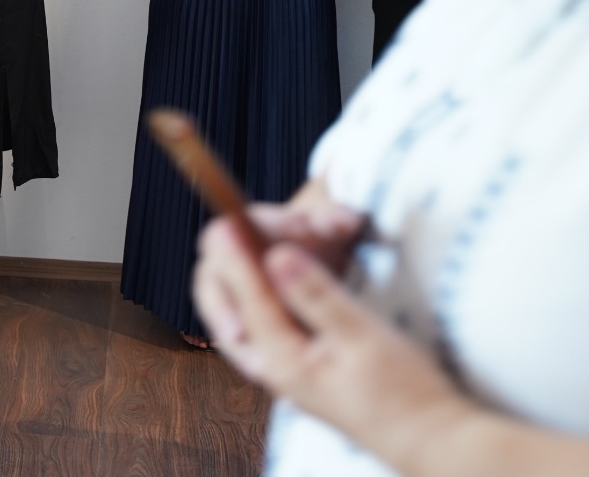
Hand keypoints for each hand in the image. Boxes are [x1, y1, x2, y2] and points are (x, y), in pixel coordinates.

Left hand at [193, 221, 466, 460]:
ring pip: (253, 296)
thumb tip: (274, 255)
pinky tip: (302, 259)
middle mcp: (269, 360)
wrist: (431, 439)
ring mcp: (282, 358)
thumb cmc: (404, 394)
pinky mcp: (300, 352)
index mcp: (277, 359)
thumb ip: (314, 294)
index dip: (235, 254)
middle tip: (286, 228)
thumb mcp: (362, 337)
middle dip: (250, 254)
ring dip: (272, 261)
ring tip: (313, 233)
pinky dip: (286, 278)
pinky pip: (274, 306)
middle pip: (230, 296)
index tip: (229, 221)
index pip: (241, 296)